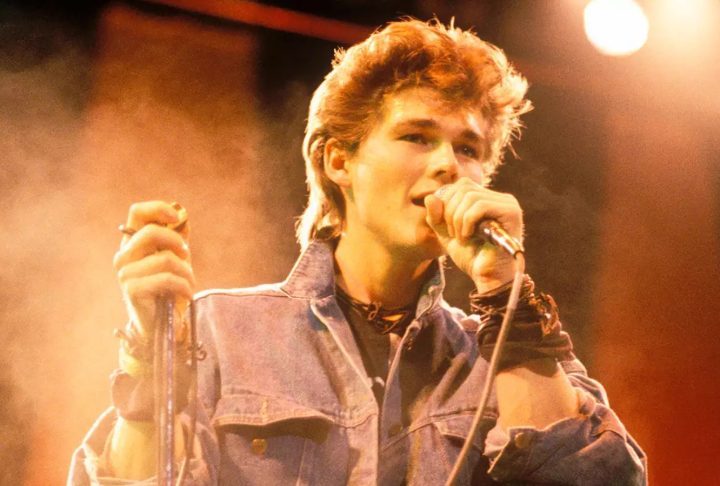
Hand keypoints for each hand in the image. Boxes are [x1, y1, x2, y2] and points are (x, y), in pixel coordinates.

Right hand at [113, 201, 194, 342]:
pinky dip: (184, 286)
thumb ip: (178, 238)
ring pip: (164, 259)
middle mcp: (123, 255)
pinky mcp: (132, 290)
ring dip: (186, 272)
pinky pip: (167, 279)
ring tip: (189, 282)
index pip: (137, 212)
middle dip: (177, 242)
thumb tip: (183, 216)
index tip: (176, 218)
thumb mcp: (176, 258)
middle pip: (151, 232)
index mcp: (132, 243)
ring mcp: (125, 273)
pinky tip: (187, 293)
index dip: (158, 209)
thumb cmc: (168, 287)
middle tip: (187, 255)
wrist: (161, 323)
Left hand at [424, 177, 523, 292]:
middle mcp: (500, 198)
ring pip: (471, 196)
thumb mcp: (446, 233)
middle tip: (453, 234)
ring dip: (458, 219)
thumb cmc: (470, 256)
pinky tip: (469, 237)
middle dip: (450, 211)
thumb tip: (430, 196)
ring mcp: (508, 204)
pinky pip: (480, 206)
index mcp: (487, 199)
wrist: (486, 277)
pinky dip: (467, 222)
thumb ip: (436, 216)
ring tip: (461, 238)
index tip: (447, 227)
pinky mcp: (511, 213)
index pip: (461, 185)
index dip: (446, 203)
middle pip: (464, 187)